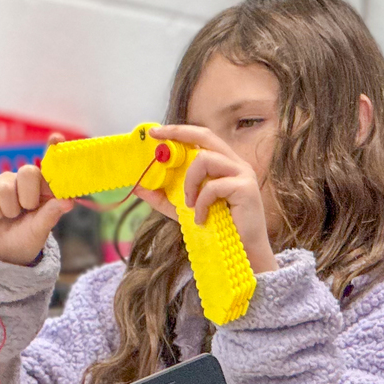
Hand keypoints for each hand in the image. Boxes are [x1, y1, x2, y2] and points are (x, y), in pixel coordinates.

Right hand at [0, 133, 72, 265]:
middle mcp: (24, 181)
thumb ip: (51, 214)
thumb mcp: (39, 231)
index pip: (49, 165)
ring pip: (7, 186)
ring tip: (9, 217)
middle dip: (28, 197)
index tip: (57, 137)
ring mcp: (3, 182)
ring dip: (9, 210)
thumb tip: (69, 201)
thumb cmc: (23, 239)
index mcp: (43, 189)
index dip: (53, 149)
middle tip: (26, 211)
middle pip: (28, 172)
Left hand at [140, 125, 277, 273]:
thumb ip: (163, 197)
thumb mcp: (183, 209)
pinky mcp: (246, 188)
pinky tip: (201, 219)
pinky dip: (201, 204)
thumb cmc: (217, 227)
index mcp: (223, 163)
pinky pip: (213, 187)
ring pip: (205, 159)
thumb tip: (137, 187)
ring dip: (189, 182)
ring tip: (189, 205)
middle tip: (158, 141)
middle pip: (205, 135)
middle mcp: (235, 163)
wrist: (242, 252)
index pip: (201, 137)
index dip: (179, 131)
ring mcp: (243, 174)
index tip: (155, 132)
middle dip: (178, 133)